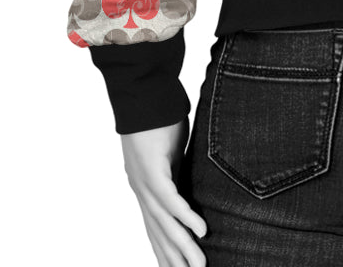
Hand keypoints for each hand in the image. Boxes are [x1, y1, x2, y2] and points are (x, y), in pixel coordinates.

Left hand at [121, 118, 207, 266]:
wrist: (143, 92)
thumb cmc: (158, 115)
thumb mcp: (171, 149)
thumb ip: (178, 168)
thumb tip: (192, 179)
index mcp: (145, 186)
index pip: (155, 226)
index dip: (165, 249)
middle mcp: (142, 190)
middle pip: (159, 232)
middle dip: (175, 258)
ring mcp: (145, 182)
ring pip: (165, 223)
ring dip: (183, 246)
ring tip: (199, 265)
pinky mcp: (153, 170)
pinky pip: (171, 199)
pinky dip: (185, 217)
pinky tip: (200, 231)